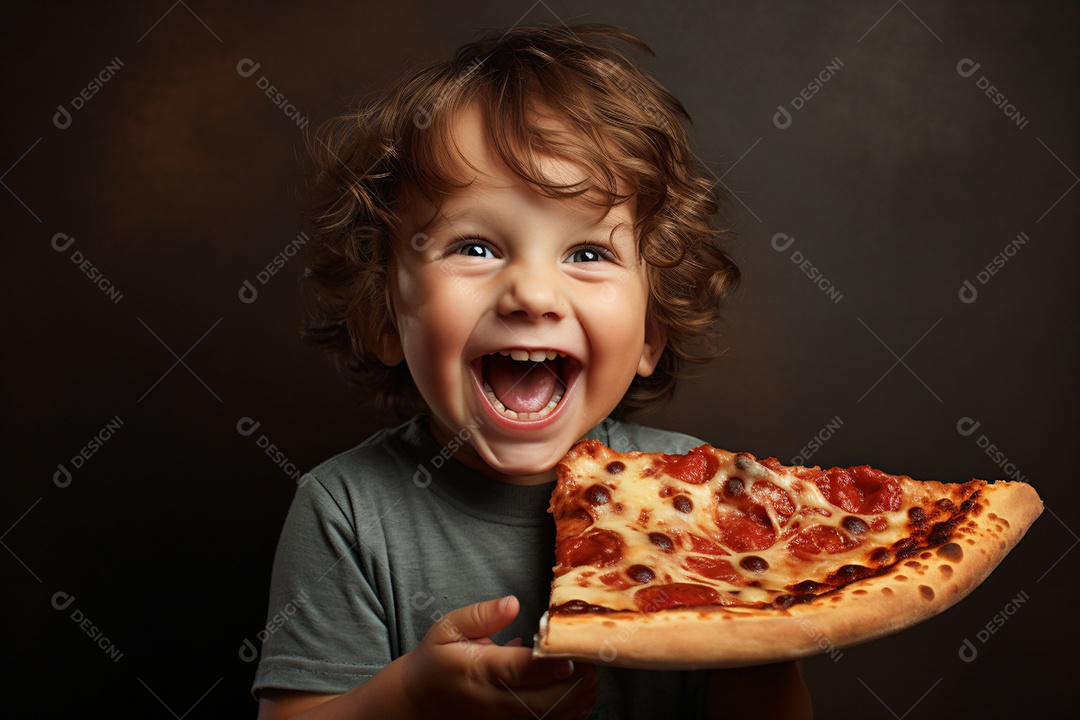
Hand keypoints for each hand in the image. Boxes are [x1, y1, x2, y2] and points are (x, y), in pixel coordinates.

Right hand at [399, 595, 597, 719]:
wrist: (419, 701)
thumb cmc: (438, 659)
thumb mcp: (448, 627)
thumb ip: (482, 615)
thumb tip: (513, 604)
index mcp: (478, 670)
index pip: (518, 671)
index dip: (548, 665)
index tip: (571, 654)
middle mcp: (493, 701)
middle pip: (542, 702)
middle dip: (574, 683)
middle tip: (592, 658)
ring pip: (549, 719)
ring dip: (578, 699)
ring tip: (593, 673)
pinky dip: (571, 713)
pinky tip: (583, 691)